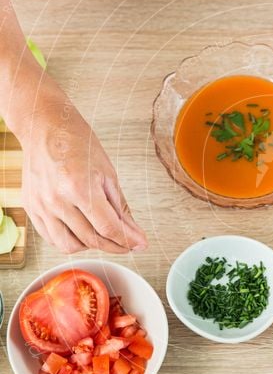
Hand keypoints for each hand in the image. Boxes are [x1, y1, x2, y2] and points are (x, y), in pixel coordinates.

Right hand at [18, 84, 146, 253]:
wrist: (45, 127)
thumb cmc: (77, 142)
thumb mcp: (107, 172)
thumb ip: (120, 207)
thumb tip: (134, 233)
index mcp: (79, 187)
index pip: (108, 228)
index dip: (127, 240)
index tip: (140, 244)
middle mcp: (57, 200)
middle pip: (91, 239)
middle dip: (114, 246)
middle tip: (127, 243)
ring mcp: (41, 206)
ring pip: (69, 246)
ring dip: (91, 246)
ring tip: (102, 236)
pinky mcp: (31, 208)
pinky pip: (51, 238)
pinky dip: (69, 240)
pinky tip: (82, 231)